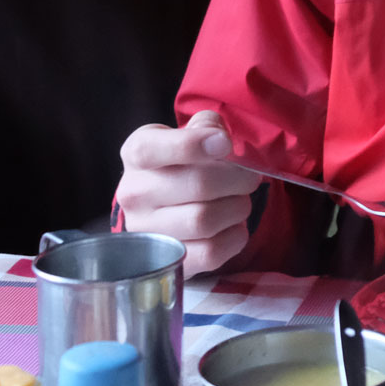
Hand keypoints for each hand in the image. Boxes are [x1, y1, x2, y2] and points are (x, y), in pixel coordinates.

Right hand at [115, 110, 262, 276]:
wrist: (166, 205)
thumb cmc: (184, 163)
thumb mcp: (190, 134)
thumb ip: (207, 126)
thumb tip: (218, 138)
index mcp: (137, 154)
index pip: (152, 149)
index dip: (194, 144)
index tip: (226, 144)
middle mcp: (134, 193)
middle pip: (197, 185)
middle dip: (237, 179)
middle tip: (250, 178)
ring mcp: (147, 231)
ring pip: (205, 220)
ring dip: (237, 208)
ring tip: (240, 201)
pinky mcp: (167, 260)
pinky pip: (210, 253)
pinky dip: (234, 237)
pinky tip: (234, 226)